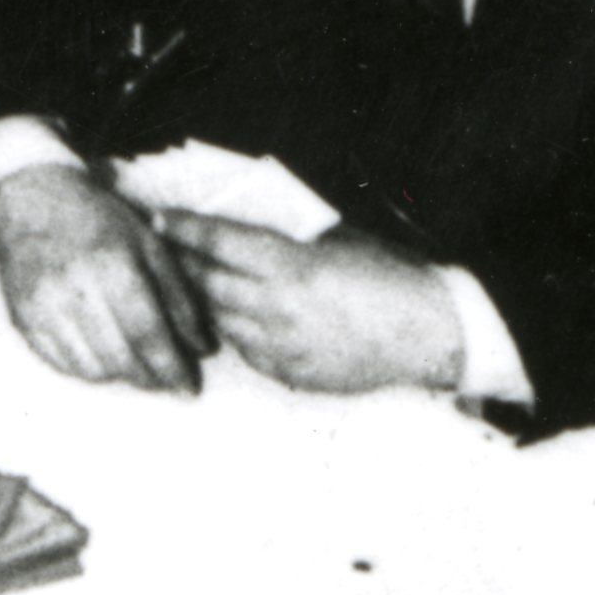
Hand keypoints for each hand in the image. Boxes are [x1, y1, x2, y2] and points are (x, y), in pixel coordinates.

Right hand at [0, 159, 208, 390]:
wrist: (32, 202)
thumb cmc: (100, 222)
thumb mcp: (151, 246)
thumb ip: (179, 298)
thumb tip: (202, 348)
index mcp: (112, 265)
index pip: (148, 335)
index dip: (173, 368)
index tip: (189, 387)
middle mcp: (74, 288)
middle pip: (122, 359)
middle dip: (150, 379)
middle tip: (166, 381)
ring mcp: (42, 306)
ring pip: (93, 369)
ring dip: (120, 375)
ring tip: (135, 364)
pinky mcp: (22, 318)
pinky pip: (61, 364)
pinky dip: (88, 369)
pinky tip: (102, 356)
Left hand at [158, 209, 472, 395]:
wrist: (433, 333)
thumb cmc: (390, 275)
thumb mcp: (335, 240)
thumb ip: (286, 240)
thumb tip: (241, 230)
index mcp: (290, 267)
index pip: (218, 243)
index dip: (185, 229)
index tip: (161, 219)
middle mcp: (279, 309)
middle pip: (209, 282)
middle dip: (185, 263)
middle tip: (167, 250)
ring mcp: (285, 347)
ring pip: (222, 320)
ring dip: (209, 300)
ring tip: (199, 284)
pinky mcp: (294, 375)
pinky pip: (248, 351)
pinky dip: (239, 332)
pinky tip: (243, 319)